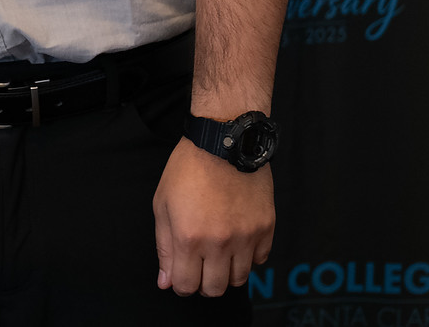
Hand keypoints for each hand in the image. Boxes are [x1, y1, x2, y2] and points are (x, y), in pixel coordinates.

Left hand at [153, 137, 274, 295]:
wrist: (223, 140)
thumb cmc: (188, 169)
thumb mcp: (162, 204)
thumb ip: (164, 246)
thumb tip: (166, 281)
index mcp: (189, 237)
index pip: (186, 286)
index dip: (180, 285)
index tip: (181, 275)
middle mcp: (219, 243)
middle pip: (215, 289)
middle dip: (203, 284)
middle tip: (200, 267)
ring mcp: (246, 236)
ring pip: (239, 278)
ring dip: (226, 272)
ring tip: (218, 252)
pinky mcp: (266, 228)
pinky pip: (260, 259)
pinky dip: (248, 256)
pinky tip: (237, 240)